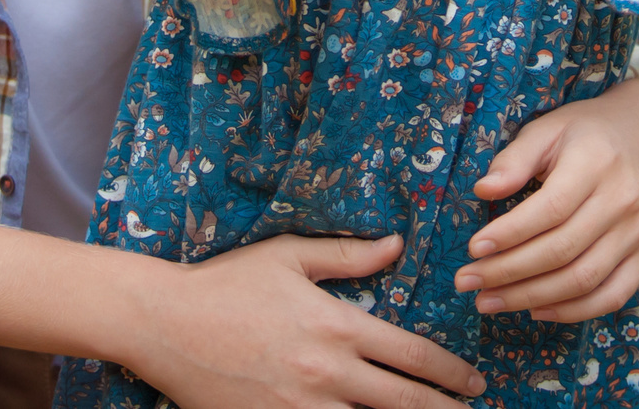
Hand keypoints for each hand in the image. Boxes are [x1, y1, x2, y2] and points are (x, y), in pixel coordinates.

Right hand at [139, 234, 486, 408]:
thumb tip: (396, 245)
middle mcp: (326, 374)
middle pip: (404, 403)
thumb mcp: (287, 255)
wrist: (163, 323)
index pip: (412, 355)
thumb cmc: (226, 283)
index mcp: (336, 326)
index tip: (475, 383)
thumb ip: (347, 255)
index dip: (452, 374)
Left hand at [456, 78, 638, 321]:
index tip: (473, 248)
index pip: (550, 209)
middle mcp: (622, 201)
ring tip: (490, 300)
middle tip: (467, 281)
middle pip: (562, 249)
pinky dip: (573, 311)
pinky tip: (536, 310)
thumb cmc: (589, 133)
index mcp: (596, 162)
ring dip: (532, 297)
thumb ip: (516, 158)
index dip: (510, 233)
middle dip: (508, 272)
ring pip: (584, 279)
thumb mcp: (550, 129)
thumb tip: (483, 190)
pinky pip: (613, 296)